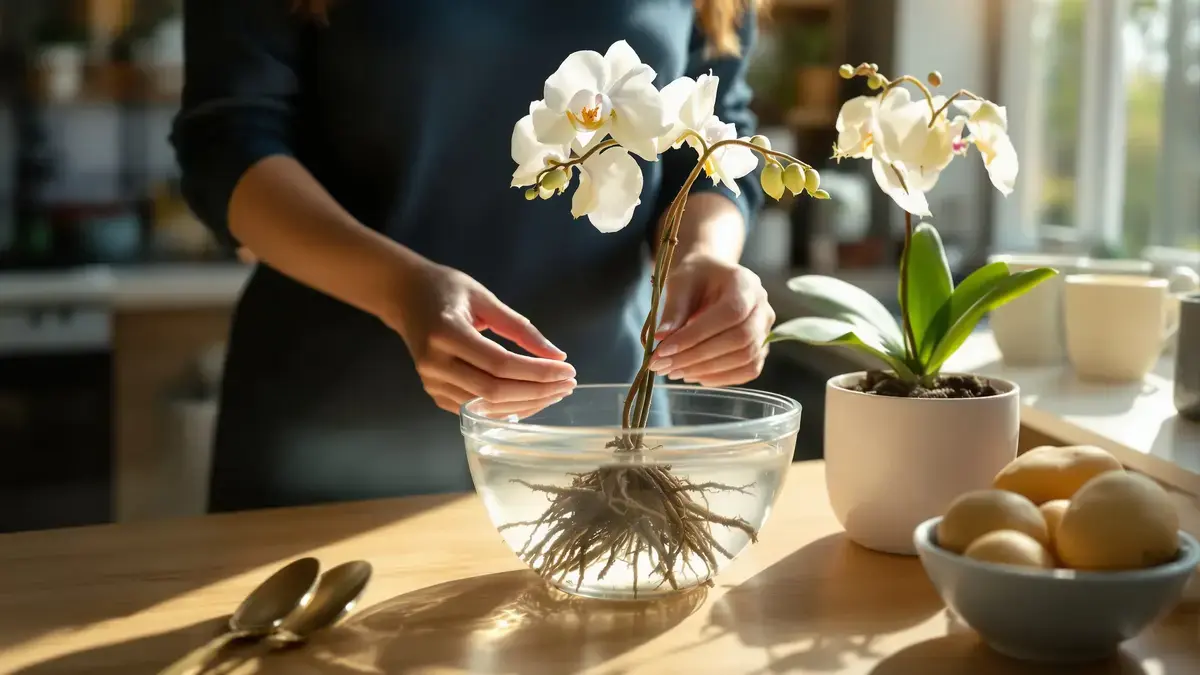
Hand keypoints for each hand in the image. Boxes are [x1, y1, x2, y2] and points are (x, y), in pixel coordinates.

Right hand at [381, 258, 576, 415]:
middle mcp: (434, 363)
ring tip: (555, 392)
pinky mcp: (435, 394)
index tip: (567, 369)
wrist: (404, 297)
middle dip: (537, 391)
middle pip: (494, 391)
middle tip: (567, 384)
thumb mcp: (484, 298)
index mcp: (446, 332)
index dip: (537, 371)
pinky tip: (530, 399)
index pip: (500, 364)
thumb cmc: (446, 289)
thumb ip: (520, 328)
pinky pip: (477, 410)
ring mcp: (432, 382)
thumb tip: (557, 355)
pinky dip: (507, 408)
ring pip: (487, 406)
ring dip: (526, 403)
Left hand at [649, 254, 773, 386]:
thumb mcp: (680, 283)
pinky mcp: (760, 349)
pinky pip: (747, 370)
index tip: (663, 350)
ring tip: (673, 371)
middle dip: (698, 357)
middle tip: (664, 366)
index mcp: (745, 283)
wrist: (710, 278)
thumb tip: (660, 339)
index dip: (696, 335)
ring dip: (706, 370)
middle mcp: (762, 307)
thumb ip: (673, 309)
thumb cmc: (695, 277)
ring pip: (745, 359)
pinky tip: (692, 375)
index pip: (729, 314)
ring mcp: (765, 330)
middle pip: (740, 340)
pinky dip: (719, 378)